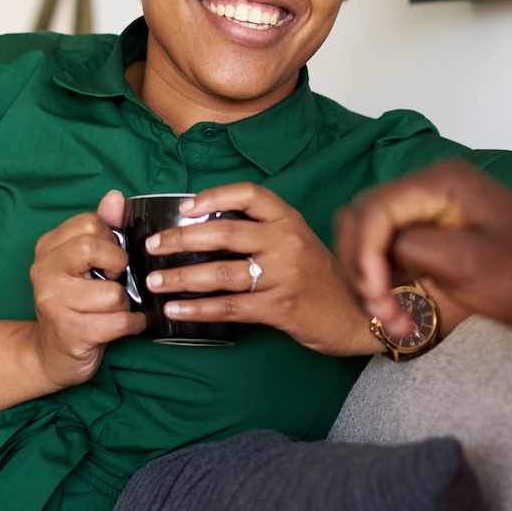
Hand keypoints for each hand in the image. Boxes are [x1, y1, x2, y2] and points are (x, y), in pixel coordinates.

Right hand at [27, 189, 148, 387]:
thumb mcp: (84, 263)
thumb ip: (101, 228)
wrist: (49, 354)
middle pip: (93, 247)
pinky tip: (124, 325)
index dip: (111, 240)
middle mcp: (44, 272)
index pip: (89, 223)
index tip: (109, 258)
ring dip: (125, 304)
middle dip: (117, 266)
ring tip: (113, 309)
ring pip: (113, 293)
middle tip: (114, 280)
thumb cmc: (74, 304)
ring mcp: (54, 303)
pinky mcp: (70, 333)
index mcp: (48, 248)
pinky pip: (119, 322)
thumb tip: (115, 198)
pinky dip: (132, 324)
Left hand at [140, 183, 377, 356]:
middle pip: (225, 232)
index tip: (185, 207)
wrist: (359, 315)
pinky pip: (231, 307)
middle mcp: (287, 241)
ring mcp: (284, 274)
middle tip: (152, 246)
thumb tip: (206, 229)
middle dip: (181, 239)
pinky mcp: (280, 307)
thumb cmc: (322, 279)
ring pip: (222, 272)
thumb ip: (264, 233)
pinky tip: (176, 310)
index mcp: (289, 220)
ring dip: (182, 277)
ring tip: (154, 281)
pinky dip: (198, 309)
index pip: (249, 194)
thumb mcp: (299, 243)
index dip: (214, 196)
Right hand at [335, 160, 511, 337]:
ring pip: (370, 237)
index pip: (374, 209)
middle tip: (378, 311)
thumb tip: (376, 252)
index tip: (376, 297)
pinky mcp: (433, 235)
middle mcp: (429, 188)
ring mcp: (430, 210)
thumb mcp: (469, 263)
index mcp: (440, 184)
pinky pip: (390, 253)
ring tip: (390, 319)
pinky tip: (400, 314)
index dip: (364, 254)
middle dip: (361, 266)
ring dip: (370, 278)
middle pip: (362, 218)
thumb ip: (413, 247)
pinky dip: (386, 283)